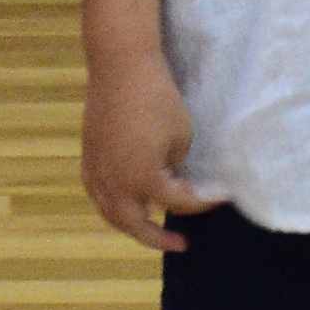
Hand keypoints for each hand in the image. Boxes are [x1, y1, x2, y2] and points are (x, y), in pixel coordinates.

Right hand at [82, 40, 225, 251]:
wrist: (120, 66)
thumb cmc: (157, 97)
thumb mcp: (181, 135)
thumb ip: (176, 165)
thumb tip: (172, 176)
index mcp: (143, 179)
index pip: (178, 203)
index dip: (202, 204)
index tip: (220, 200)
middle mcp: (116, 183)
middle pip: (136, 226)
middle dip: (159, 238)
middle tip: (181, 243)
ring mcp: (97, 171)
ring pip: (111, 214)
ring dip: (131, 226)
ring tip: (149, 228)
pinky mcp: (88, 156)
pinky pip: (97, 194)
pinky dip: (111, 206)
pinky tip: (122, 203)